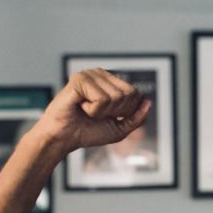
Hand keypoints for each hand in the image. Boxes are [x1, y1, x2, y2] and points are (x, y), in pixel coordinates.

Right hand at [35, 69, 151, 153]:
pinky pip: (102, 99)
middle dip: (115, 111)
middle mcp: (101, 74)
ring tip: (86, 110)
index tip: (107, 116)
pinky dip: (93, 110)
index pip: (135, 94)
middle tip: (95, 114)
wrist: (64, 139)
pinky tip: (80, 107)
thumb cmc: (87, 132)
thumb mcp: (119, 128)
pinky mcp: (80, 79)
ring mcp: (90, 74)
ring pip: (116, 97)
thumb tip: (148, 102)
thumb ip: (136, 117)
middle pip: (128, 94)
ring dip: (102, 112)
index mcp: (110, 82)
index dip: (125, 112)